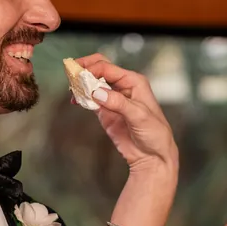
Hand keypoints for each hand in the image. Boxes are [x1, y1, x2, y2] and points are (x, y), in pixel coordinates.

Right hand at [73, 54, 176, 176]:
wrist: (153, 156)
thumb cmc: (155, 134)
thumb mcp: (139, 116)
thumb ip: (118, 103)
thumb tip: (97, 92)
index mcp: (134, 82)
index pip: (108, 68)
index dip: (92, 69)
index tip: (79, 75)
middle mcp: (123, 87)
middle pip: (99, 70)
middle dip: (84, 69)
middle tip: (70, 73)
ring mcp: (113, 99)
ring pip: (93, 84)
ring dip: (81, 84)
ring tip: (71, 88)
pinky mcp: (106, 112)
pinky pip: (90, 100)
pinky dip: (82, 98)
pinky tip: (75, 100)